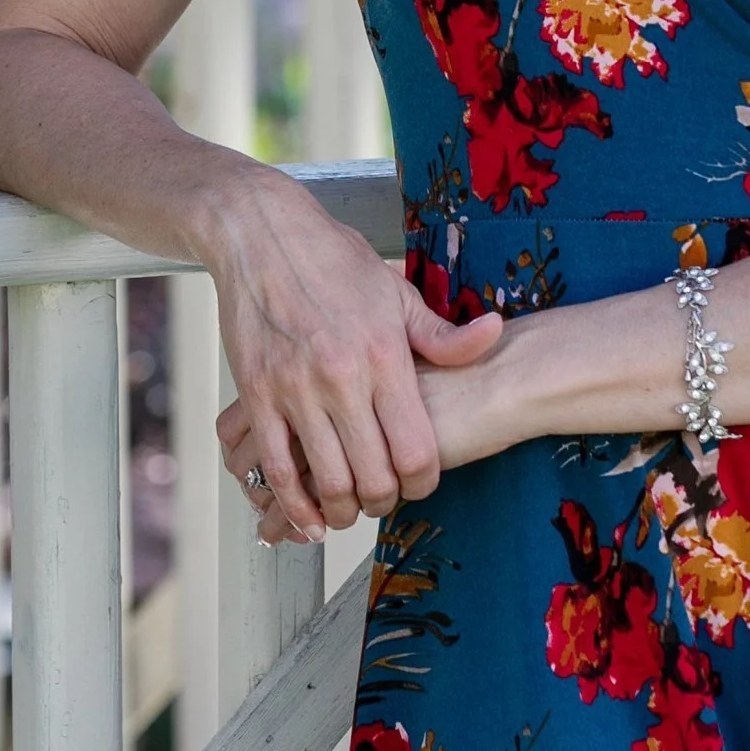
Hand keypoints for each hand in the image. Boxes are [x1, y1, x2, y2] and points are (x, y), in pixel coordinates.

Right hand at [206, 178, 500, 536]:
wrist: (263, 234)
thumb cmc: (333, 261)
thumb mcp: (397, 291)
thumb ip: (443, 334)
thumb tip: (493, 335)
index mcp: (385, 355)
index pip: (417, 449)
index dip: (424, 482)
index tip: (421, 482)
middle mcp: (342, 378)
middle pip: (373, 477)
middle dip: (384, 501)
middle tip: (385, 498)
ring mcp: (295, 389)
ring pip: (325, 481)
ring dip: (341, 510)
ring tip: (349, 508)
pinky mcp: (256, 394)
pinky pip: (275, 466)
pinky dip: (292, 503)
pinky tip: (307, 515)